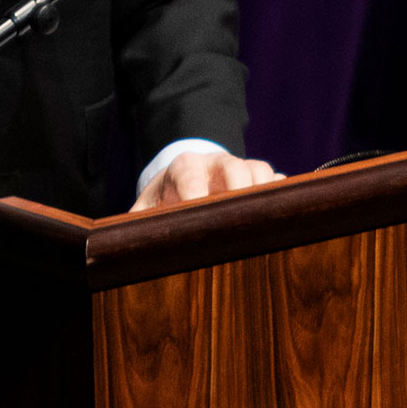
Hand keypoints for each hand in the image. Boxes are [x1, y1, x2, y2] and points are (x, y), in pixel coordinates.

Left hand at [130, 151, 284, 211]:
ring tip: (267, 221)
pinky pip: (279, 184)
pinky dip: (284, 199)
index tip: (196, 211)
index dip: (194, 192)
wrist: (187, 178)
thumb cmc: (167, 199)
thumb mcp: (147, 206)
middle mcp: (216, 163)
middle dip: (237, 191)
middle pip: (233, 167)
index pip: (190, 174)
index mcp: (185, 167)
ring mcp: (243, 168)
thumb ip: (136, 222)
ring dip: (265, 194)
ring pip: (261, 171)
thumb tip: (119, 244)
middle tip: (238, 219)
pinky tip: (287, 220)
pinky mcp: (262, 181)